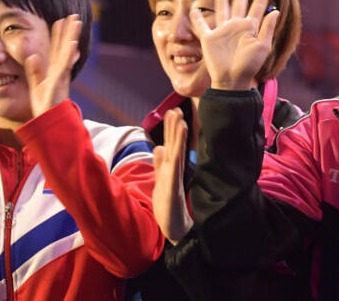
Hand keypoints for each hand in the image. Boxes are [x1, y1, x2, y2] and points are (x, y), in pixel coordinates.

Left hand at [24, 15, 81, 117]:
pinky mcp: (60, 81)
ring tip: (75, 21)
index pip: (56, 49)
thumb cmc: (44, 106)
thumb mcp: (37, 85)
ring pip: (68, 51)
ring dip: (72, 36)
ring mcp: (61, 75)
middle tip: (73, 15)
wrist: (50, 122)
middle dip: (69, 31)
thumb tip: (32, 56)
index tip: (59, 21)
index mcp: (55, 70)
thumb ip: (35, 71)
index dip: (58, 35)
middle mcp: (60, 71)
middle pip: (65, 46)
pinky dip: (69, 54)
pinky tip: (72, 42)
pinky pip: (65, 65)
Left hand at [152, 108, 192, 244]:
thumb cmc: (168, 209)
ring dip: (178, 134)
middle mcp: (175, 171)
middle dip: (175, 127)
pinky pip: (176, 164)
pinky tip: (179, 142)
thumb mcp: (161, 183)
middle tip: (176, 108)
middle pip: (175, 145)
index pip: (171, 146)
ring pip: (177, 151)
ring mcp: (175, 177)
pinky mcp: (174, 184)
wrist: (175, 230)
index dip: (171, 130)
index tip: (173, 112)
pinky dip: (177, 150)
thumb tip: (159, 147)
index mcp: (171, 170)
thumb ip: (160, 165)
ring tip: (179, 117)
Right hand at [192, 0, 279, 90]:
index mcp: (250, 27)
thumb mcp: (262, 47)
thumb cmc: (249, 65)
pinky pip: (201, 26)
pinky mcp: (209, 39)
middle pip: (240, 3)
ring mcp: (222, 32)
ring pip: (222, 10)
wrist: (232, 79)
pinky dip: (197, 18)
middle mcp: (236, 26)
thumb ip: (267, 28)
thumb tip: (275, 10)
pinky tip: (194, 10)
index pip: (258, 6)